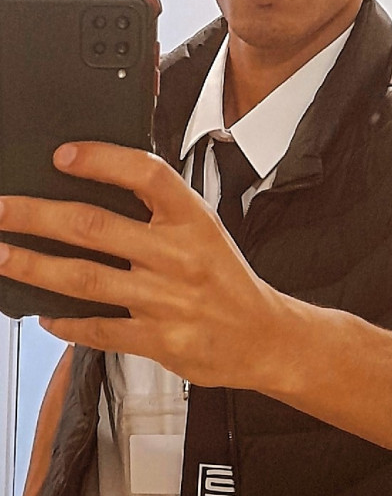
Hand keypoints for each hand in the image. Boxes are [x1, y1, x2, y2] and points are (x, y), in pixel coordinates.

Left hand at [0, 142, 279, 388]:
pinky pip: (99, 328)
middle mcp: (178, 255)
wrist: (261, 334)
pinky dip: (65, 322)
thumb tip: (98, 185)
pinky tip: (42, 313)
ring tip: (1, 255)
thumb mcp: (205, 227)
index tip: (62, 155)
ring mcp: (165, 299)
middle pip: (94, 226)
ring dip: (33, 265)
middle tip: (3, 209)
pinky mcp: (158, 339)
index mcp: (193, 218)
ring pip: (84, 277)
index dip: (101, 159)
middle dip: (36, 215)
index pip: (145, 174)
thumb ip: (160, 208)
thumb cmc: (226, 276)